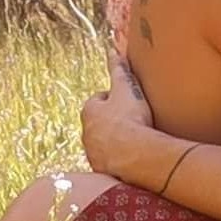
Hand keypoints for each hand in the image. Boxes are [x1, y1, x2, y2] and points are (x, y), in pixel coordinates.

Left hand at [81, 57, 153, 177]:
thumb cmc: (129, 119)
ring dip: (114, 142)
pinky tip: (132, 157)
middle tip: (131, 122)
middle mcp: (86, 132)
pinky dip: (118, 158)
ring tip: (133, 141)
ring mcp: (92, 152)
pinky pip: (110, 161)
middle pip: (98, 123)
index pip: (98, 101)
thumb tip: (112, 50)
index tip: (126, 102)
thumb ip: (118, 70)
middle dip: (111, 122)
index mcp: (89, 111)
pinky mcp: (101, 169)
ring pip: (102, 143)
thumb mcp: (126, 88)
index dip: (113, 100)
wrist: (134, 156)